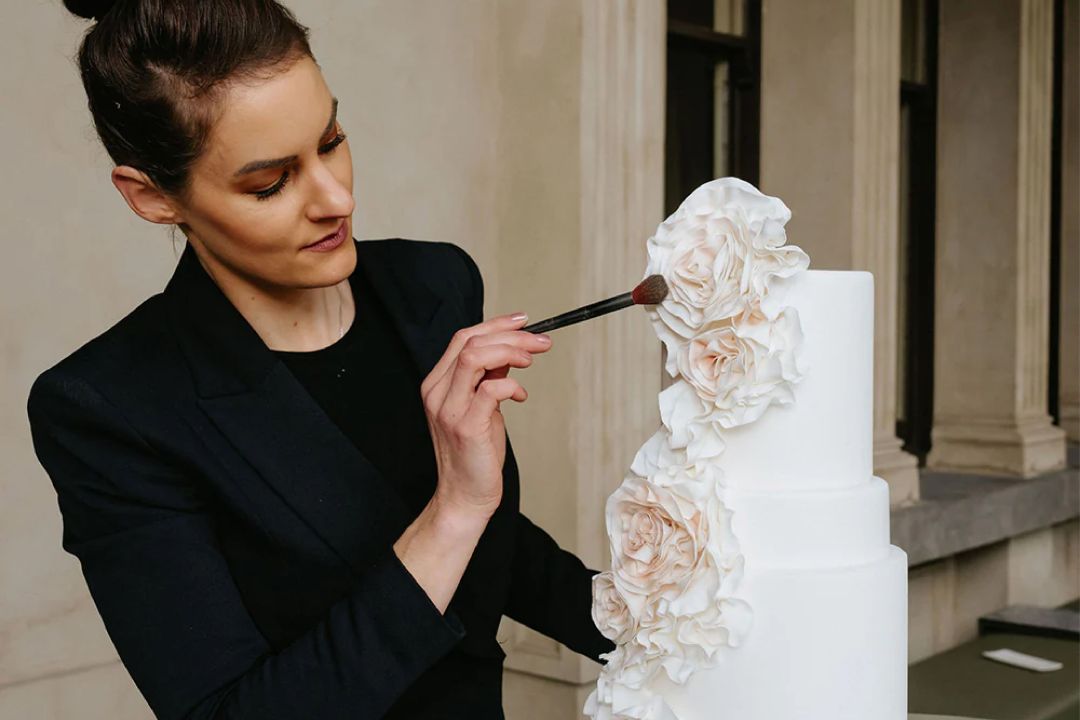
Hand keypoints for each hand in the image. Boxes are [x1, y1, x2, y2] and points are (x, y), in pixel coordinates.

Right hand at [421, 313, 551, 519]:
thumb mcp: (481, 408)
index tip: (524, 321)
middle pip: (470, 342)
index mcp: (438, 384)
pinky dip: (511, 385)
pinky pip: (490, 390)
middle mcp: (438, 393)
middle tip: (540, 341)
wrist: (464, 496)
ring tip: (530, 360)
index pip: (462, 338)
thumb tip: (510, 354)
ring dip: (510, 352)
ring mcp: (448, 409)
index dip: (496, 324)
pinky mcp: (465, 427)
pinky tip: (520, 396)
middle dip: (511, 335)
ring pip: (475, 357)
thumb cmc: (474, 454)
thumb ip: (488, 378)